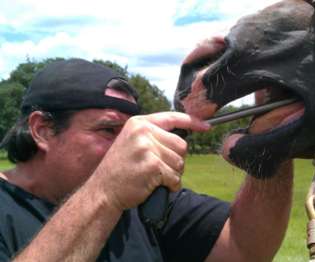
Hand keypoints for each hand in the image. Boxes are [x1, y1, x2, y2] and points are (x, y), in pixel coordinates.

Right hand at [92, 112, 209, 210]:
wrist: (103, 191)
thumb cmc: (121, 170)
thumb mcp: (132, 142)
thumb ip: (153, 135)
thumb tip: (183, 136)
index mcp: (139, 123)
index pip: (173, 117)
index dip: (193, 122)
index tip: (206, 126)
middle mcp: (143, 131)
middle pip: (181, 144)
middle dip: (176, 160)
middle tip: (160, 169)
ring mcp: (147, 148)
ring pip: (180, 162)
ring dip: (173, 174)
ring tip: (155, 177)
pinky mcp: (152, 165)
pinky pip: (175, 176)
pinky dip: (171, 185)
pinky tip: (157, 186)